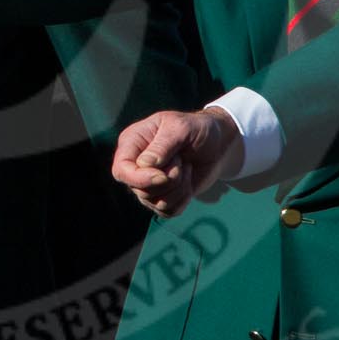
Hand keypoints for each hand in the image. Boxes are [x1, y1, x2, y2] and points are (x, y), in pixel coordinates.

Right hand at [112, 106, 242, 216]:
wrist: (217, 143)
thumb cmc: (196, 129)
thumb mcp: (181, 128)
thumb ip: (162, 145)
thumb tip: (145, 165)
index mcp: (132, 143)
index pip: (121, 170)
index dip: (140, 179)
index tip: (163, 176)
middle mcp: (135, 165)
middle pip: (140, 190)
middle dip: (168, 180)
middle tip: (182, 161)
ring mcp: (147, 183)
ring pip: (155, 203)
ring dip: (178, 188)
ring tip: (186, 168)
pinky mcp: (162, 197)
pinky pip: (167, 212)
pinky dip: (183, 199)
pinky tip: (188, 182)